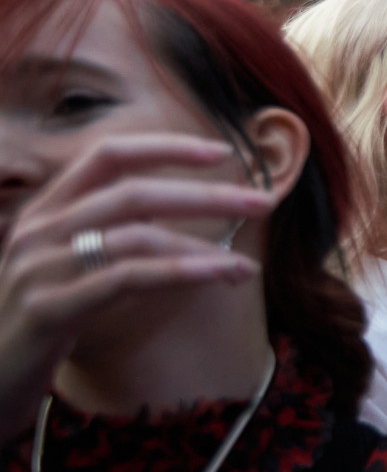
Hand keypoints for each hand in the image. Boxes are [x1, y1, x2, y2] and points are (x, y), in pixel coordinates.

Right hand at [0, 135, 271, 434]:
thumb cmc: (38, 324)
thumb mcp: (68, 270)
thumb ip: (109, 237)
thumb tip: (182, 218)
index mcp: (45, 211)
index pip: (108, 155)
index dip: (166, 147)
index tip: (222, 151)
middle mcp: (38, 230)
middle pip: (135, 192)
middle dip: (206, 195)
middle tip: (264, 202)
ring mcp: (39, 268)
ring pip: (136, 235)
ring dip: (202, 247)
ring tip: (246, 267)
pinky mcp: (47, 309)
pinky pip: (127, 278)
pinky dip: (181, 272)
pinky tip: (219, 275)